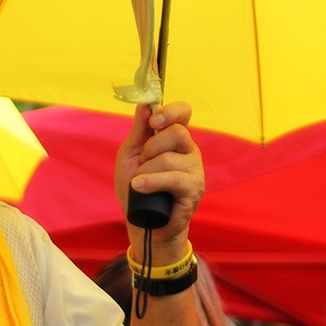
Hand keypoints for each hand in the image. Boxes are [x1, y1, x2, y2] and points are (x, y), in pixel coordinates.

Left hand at [115, 101, 204, 259]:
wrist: (142, 221)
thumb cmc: (137, 187)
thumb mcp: (131, 155)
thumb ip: (139, 131)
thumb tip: (144, 104)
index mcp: (175, 138)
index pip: (183, 112)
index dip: (170, 111)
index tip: (153, 121)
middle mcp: (189, 150)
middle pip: (177, 132)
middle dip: (151, 147)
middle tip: (142, 162)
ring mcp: (194, 170)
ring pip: (169, 158)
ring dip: (146, 171)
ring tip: (139, 183)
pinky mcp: (194, 189)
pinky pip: (173, 179)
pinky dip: (151, 182)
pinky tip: (139, 187)